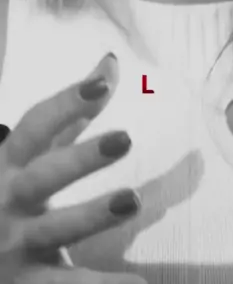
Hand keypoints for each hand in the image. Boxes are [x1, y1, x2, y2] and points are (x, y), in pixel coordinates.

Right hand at [0, 52, 146, 283]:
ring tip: (132, 199)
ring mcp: (15, 241)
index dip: (67, 103)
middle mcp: (9, 196)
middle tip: (126, 137)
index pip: (37, 124)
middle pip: (44, 174)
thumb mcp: (33, 150)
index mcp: (11, 159)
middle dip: (81, 157)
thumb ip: (73, 110)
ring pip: (54, 228)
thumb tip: (111, 60)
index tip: (102, 83)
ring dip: (92, 215)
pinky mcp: (24, 281)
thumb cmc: (9, 189)